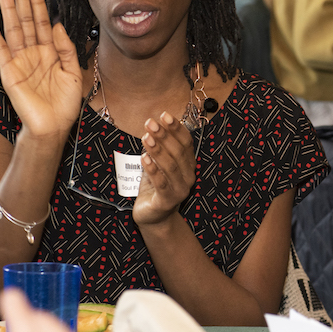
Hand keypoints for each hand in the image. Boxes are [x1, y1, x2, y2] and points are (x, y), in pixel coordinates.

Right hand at [0, 0, 85, 142]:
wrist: (53, 127)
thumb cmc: (65, 105)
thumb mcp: (73, 73)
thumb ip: (66, 48)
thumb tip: (55, 24)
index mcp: (50, 51)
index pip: (42, 21)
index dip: (38, 2)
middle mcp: (33, 52)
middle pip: (26, 19)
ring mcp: (19, 60)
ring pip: (13, 29)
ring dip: (8, 8)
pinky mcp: (9, 71)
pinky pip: (0, 49)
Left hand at [132, 110, 195, 227]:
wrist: (153, 216)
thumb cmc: (155, 186)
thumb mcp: (158, 163)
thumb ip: (159, 147)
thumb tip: (154, 124)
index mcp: (189, 164)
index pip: (186, 142)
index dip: (176, 128)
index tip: (164, 115)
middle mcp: (188, 176)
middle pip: (179, 152)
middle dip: (164, 136)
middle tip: (150, 123)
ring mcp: (180, 190)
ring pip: (171, 167)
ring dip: (158, 150)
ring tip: (146, 137)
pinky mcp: (167, 202)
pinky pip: (161, 184)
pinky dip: (153, 170)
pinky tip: (144, 158)